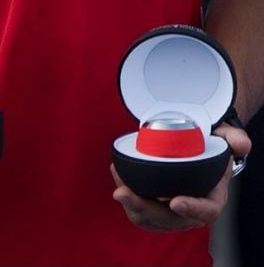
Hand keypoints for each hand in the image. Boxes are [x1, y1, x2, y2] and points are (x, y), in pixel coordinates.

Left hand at [111, 122, 250, 230]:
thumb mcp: (224, 139)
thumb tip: (240, 144)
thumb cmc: (209, 148)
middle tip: (122, 192)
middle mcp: (192, 211)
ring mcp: (172, 212)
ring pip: (150, 218)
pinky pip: (139, 211)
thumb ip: (233, 138)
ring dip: (131, 205)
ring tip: (117, 184)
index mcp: (212, 198)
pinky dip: (128, 198)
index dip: (192, 208)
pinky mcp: (155, 207)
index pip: (207, 211)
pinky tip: (118, 177)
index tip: (175, 201)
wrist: (194, 150)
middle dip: (144, 208)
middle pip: (169, 219)